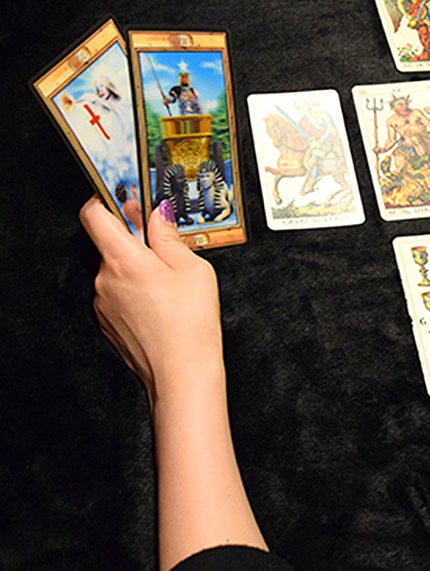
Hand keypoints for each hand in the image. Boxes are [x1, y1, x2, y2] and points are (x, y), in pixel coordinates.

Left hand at [78, 196, 223, 404]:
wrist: (182, 373)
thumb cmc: (191, 325)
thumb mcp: (193, 268)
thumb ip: (169, 236)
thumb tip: (158, 214)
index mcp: (124, 260)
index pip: (94, 214)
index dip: (108, 200)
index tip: (126, 198)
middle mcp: (104, 279)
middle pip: (110, 243)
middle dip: (136, 240)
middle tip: (166, 247)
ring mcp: (102, 302)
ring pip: (116, 270)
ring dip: (137, 268)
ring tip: (169, 285)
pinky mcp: (107, 321)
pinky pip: (117, 294)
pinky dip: (135, 291)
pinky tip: (161, 303)